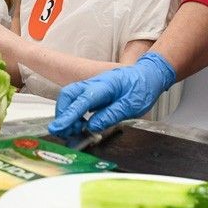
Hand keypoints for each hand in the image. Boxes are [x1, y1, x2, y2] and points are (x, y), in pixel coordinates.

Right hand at [47, 52, 176, 138]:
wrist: (149, 75)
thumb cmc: (142, 88)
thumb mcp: (132, 106)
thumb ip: (111, 115)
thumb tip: (93, 127)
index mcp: (105, 86)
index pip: (81, 101)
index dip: (69, 116)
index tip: (59, 128)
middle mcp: (94, 83)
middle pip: (68, 95)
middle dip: (62, 115)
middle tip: (66, 132)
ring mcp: (91, 86)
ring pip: (70, 97)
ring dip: (67, 115)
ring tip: (75, 131)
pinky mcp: (92, 92)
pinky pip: (77, 100)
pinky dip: (73, 113)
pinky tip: (81, 124)